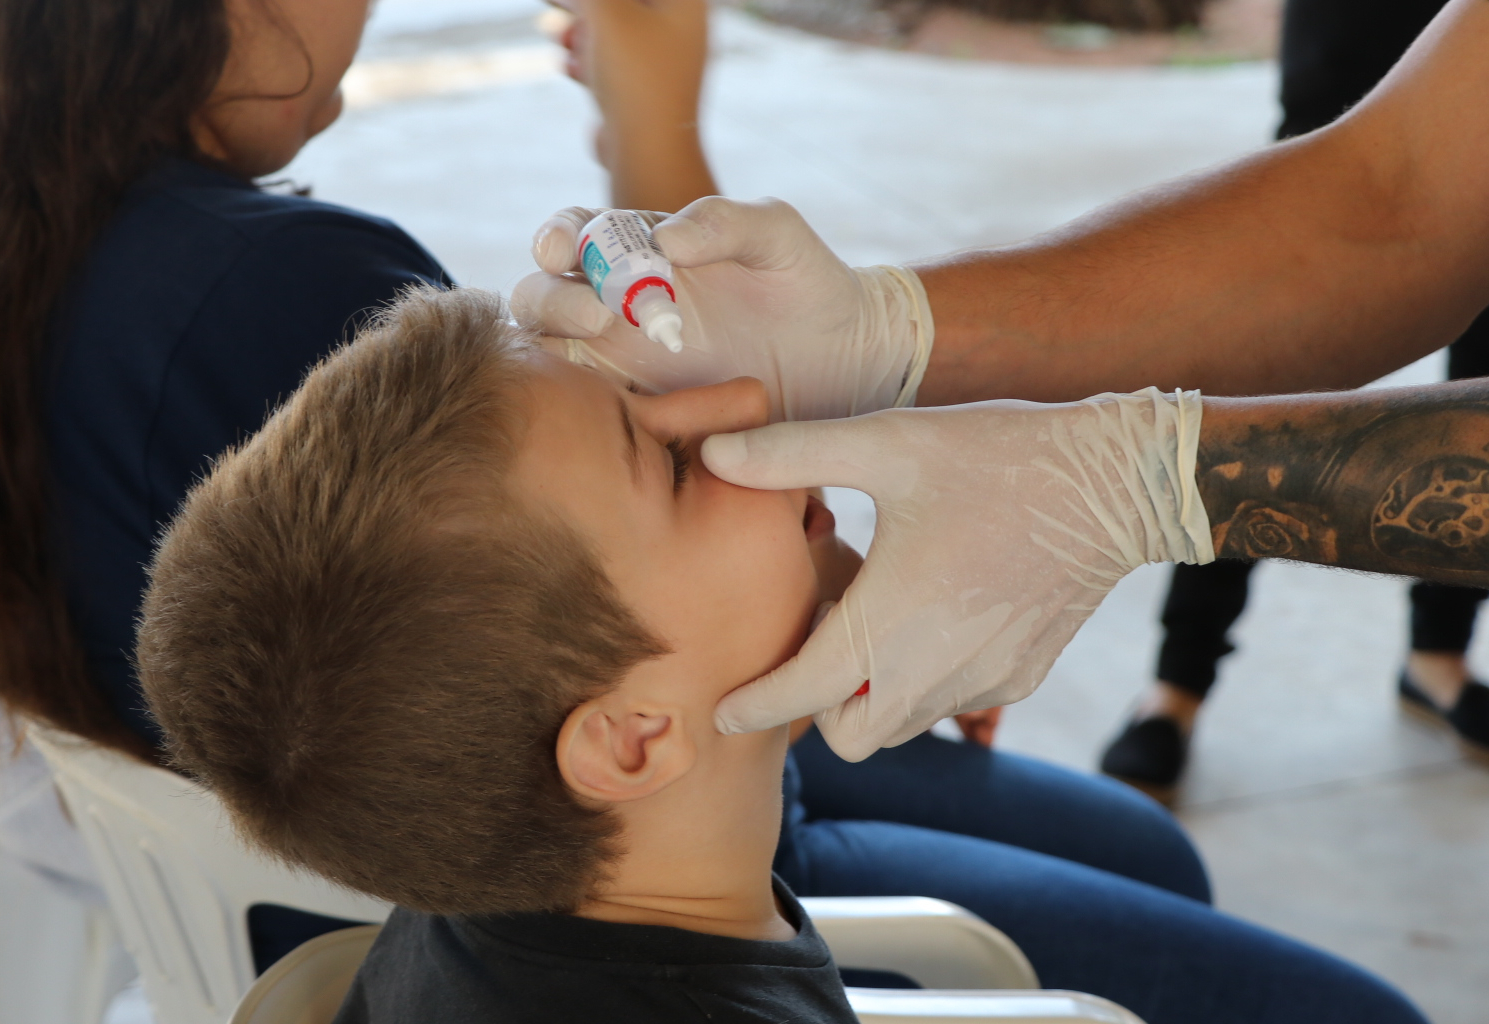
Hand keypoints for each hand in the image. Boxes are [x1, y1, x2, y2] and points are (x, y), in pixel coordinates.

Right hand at [510, 196, 932, 421]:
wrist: (848, 360)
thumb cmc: (810, 284)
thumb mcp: (777, 237)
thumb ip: (725, 221)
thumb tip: (663, 238)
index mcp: (639, 250)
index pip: (572, 234)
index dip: (557, 236)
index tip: (565, 247)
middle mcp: (617, 304)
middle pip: (542, 296)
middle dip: (549, 298)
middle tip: (594, 314)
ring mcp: (624, 363)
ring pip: (554, 357)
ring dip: (561, 352)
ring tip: (607, 353)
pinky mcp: (642, 415)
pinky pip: (594, 414)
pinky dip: (585, 408)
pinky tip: (614, 405)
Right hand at [550, 0, 714, 209]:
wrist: (647, 152)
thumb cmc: (635, 74)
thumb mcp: (607, 11)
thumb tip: (582, 1)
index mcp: (687, 3)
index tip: (580, 4)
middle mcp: (683, 31)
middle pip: (626, 7)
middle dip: (589, 9)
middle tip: (564, 7)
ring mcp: (665, 65)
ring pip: (615, 34)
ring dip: (583, 34)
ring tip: (565, 40)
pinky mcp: (645, 94)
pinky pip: (614, 66)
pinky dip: (590, 63)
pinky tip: (571, 68)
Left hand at [702, 387, 1213, 761]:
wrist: (1114, 483)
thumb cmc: (995, 458)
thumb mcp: (887, 443)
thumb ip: (791, 453)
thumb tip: (711, 452)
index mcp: (887, 621)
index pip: (799, 692)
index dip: (752, 706)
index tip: (723, 714)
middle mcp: (933, 670)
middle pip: (849, 736)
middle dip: (818, 708)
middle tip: (816, 644)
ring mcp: (983, 681)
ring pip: (901, 726)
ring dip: (872, 696)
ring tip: (873, 625)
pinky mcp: (1021, 677)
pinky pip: (954, 706)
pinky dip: (925, 684)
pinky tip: (930, 622)